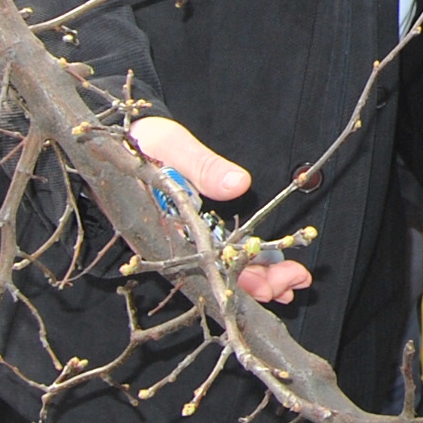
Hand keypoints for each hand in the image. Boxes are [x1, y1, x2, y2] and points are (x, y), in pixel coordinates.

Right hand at [129, 115, 312, 303]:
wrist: (128, 137)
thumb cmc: (141, 142)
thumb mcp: (170, 146)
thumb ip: (202, 166)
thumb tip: (239, 184)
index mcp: (164, 229)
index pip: (207, 266)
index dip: (240, 280)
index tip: (272, 285)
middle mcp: (176, 242)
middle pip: (218, 273)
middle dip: (258, 282)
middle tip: (294, 283)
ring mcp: (187, 237)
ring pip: (223, 266)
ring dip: (259, 274)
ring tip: (293, 281)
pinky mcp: (195, 229)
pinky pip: (223, 251)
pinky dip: (249, 260)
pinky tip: (274, 267)